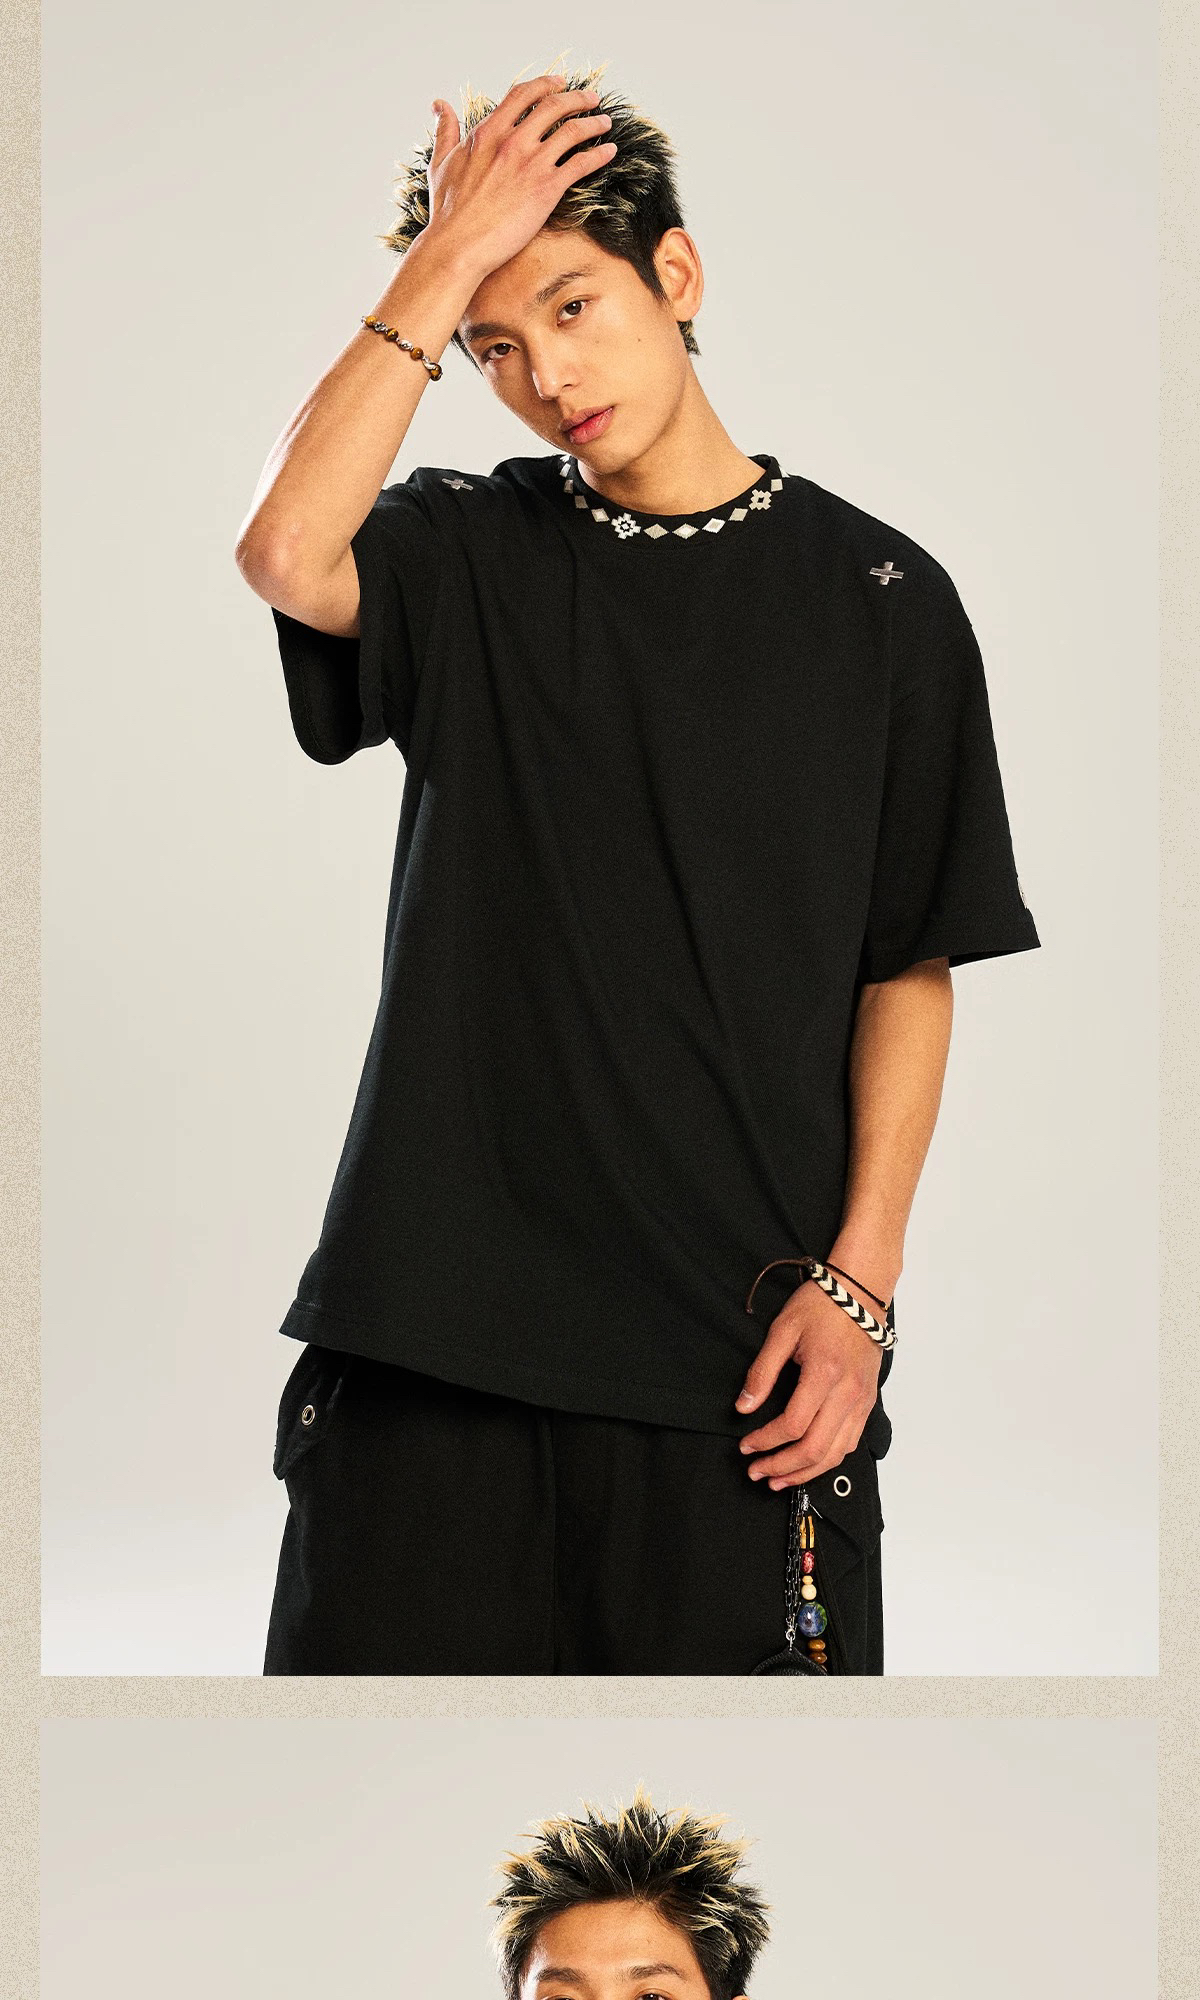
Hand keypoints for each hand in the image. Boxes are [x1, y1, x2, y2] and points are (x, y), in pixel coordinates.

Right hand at [424, 74, 616, 280]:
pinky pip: (581, 163)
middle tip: (592, 99)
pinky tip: (610, 151)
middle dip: (577, 98)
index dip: (545, 85)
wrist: (458, 246)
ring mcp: (531, 163)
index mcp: (488, 131)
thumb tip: (439, 104)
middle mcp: (513, 140)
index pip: (523, 95)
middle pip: (554, 106)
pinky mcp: (547, 189)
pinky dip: (600, 154)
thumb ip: (445, 130)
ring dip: (593, 123)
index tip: (560, 83)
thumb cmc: (448, 212)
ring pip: (573, 131)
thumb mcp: (441, 162)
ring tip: (605, 122)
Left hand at [735, 1278, 883, 1489]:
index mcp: (824, 1373)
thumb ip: (762, 1372)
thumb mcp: (782, 1331)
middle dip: (782, 1467)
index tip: (745, 1446)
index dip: (765, 1442)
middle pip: (815, 1449)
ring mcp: (861, 1400)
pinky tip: (809, 1464)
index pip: (792, 1425)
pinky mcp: (867, 1402)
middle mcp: (847, 1393)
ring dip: (805, 1472)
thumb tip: (743, 1408)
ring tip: (779, 1479)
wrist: (861, 1292)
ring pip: (836, 1454)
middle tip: (757, 1473)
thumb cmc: (821, 1305)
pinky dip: (828, 1460)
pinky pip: (850, 1443)